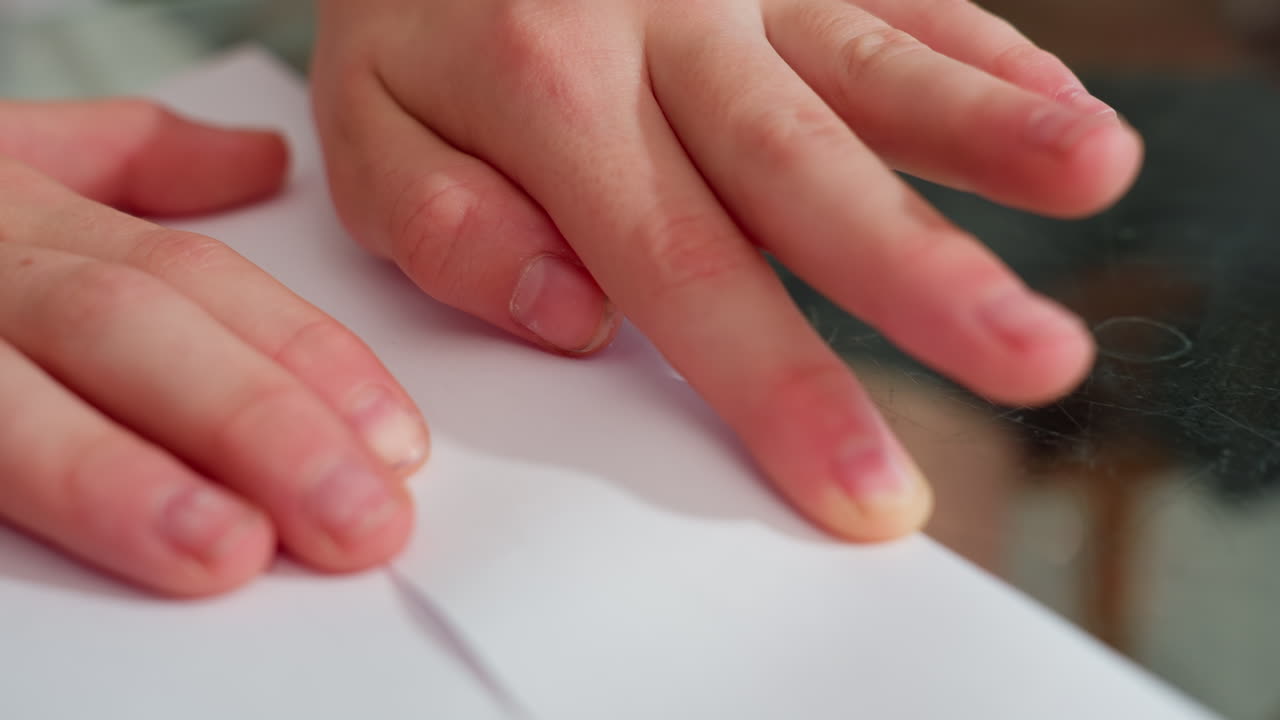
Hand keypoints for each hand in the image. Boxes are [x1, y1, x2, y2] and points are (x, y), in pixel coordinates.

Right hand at [0, 100, 427, 595]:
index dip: (304, 359)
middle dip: (256, 426)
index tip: (393, 441)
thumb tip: (258, 157)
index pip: (197, 282)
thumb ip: (127, 165)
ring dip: (124, 481)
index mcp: (26, 219)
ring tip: (228, 553)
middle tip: (358, 520)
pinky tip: (102, 558)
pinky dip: (24, 497)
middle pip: (132, 333)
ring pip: (11, 401)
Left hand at [312, 0, 1141, 539]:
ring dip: (989, 124)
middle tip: (1036, 362)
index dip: (779, 388)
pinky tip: (1066, 106)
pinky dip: (983, 53)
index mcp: (550, 93)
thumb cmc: (422, 9)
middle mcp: (664, 30)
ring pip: (873, 64)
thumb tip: (571, 319)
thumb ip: (448, 226)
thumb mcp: (369, 123)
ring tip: (1093, 170)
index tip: (860, 488)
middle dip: (925, 277)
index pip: (679, 269)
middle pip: (804, 173)